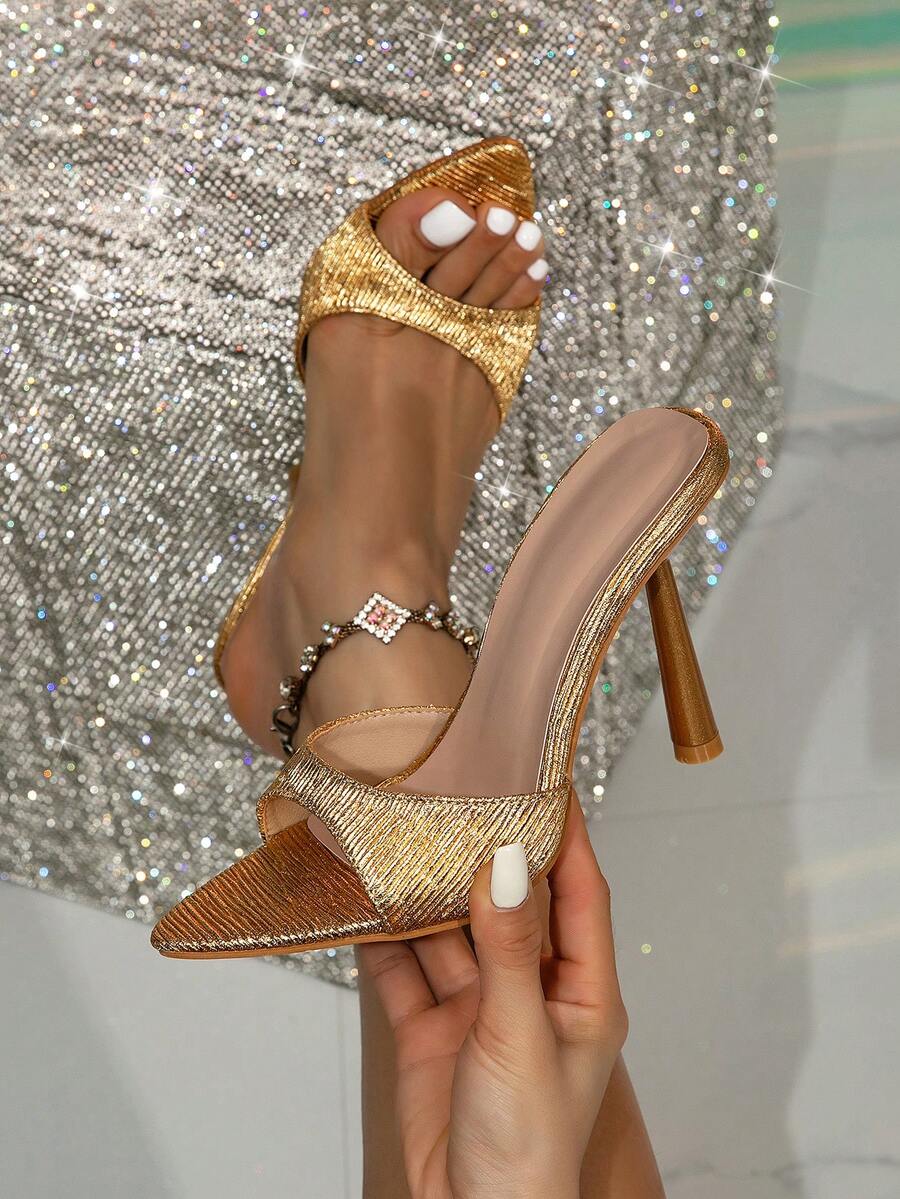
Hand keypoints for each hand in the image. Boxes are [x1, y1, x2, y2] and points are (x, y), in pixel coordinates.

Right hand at [358, 792, 627, 1198]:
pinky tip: (363, 903)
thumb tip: (503, 864)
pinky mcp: (430, 1033)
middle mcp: (529, 993)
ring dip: (425, 895)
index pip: (580, 895)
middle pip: (507, 905)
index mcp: (580, 994)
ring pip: (450, 934)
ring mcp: (478, 1012)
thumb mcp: (521, 1038)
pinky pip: (404, 973)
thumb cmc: (528, 1150)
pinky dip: (383, 941)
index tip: (547, 780)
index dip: (567, 835)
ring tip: (401, 837)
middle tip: (458, 794)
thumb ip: (507, 950)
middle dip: (483, 854)